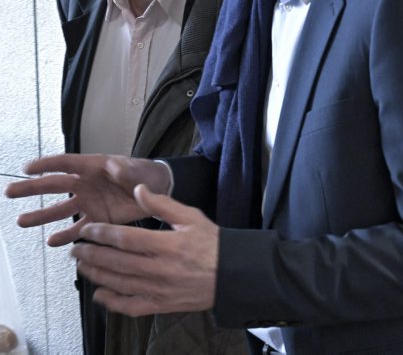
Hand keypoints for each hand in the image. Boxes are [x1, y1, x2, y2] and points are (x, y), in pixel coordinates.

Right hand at [4, 154, 170, 246]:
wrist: (158, 190)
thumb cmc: (145, 174)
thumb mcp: (137, 169)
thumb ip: (125, 169)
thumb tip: (114, 166)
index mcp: (93, 167)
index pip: (66, 163)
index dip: (47, 164)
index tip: (27, 168)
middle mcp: (86, 185)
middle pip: (54, 185)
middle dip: (32, 189)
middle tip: (11, 192)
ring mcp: (90, 203)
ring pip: (60, 210)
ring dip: (42, 216)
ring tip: (22, 221)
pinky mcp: (98, 220)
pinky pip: (78, 229)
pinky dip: (66, 236)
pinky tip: (52, 242)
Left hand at [72, 184, 217, 315]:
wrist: (233, 274)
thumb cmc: (212, 243)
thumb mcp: (191, 217)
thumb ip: (162, 204)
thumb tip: (137, 189)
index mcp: (168, 245)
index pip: (125, 239)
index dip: (101, 234)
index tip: (87, 230)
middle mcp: (160, 269)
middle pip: (116, 262)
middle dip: (91, 254)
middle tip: (76, 249)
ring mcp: (159, 289)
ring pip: (118, 283)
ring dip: (96, 275)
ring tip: (83, 266)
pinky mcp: (161, 304)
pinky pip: (130, 306)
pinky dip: (112, 302)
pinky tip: (100, 293)